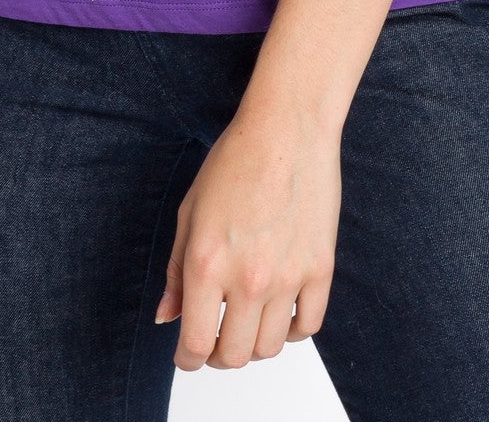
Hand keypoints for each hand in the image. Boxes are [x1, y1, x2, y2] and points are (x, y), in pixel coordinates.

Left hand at [155, 102, 339, 369]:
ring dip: (254, 343)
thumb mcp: (190, 212)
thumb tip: (167, 317)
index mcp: (207, 264)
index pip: (195, 344)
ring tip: (248, 320)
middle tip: (216, 336)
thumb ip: (175, 272)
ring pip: (270, 348)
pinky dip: (292, 330)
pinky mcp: (321, 268)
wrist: (288, 128)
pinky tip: (281, 311)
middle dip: (218, 354)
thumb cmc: (236, 160)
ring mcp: (288, 277)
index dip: (187, 360)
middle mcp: (248, 278)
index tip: (187, 355)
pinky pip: (308, 326)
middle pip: (233, 356)